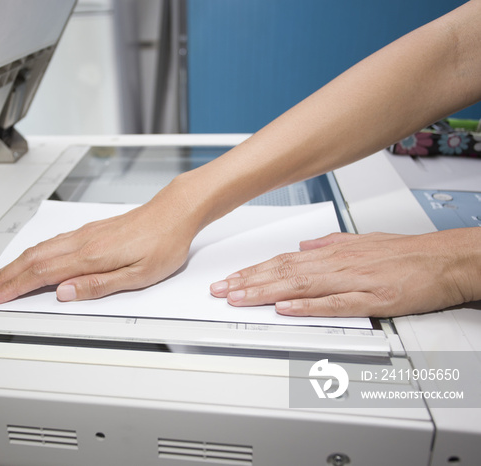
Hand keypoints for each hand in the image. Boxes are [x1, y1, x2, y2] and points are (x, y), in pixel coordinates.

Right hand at [0, 196, 196, 304]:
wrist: (174, 212)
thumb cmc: (162, 244)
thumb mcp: (138, 276)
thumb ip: (99, 286)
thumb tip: (64, 293)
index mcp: (90, 257)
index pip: (42, 275)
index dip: (14, 288)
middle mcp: (82, 242)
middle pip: (33, 260)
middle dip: (5, 277)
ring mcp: (84, 234)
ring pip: (40, 250)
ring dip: (14, 265)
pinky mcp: (90, 230)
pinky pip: (52, 242)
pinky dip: (32, 253)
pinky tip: (29, 257)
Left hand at [209, 229, 480, 316]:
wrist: (444, 259)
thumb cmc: (405, 253)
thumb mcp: (361, 242)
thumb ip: (329, 245)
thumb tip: (303, 247)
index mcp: (331, 253)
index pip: (281, 262)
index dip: (251, 271)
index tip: (229, 279)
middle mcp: (335, 265)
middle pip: (282, 273)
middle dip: (247, 282)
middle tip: (219, 291)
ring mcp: (351, 281)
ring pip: (299, 286)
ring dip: (265, 292)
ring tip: (238, 298)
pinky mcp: (370, 299)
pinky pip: (332, 304)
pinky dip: (306, 307)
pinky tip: (284, 309)